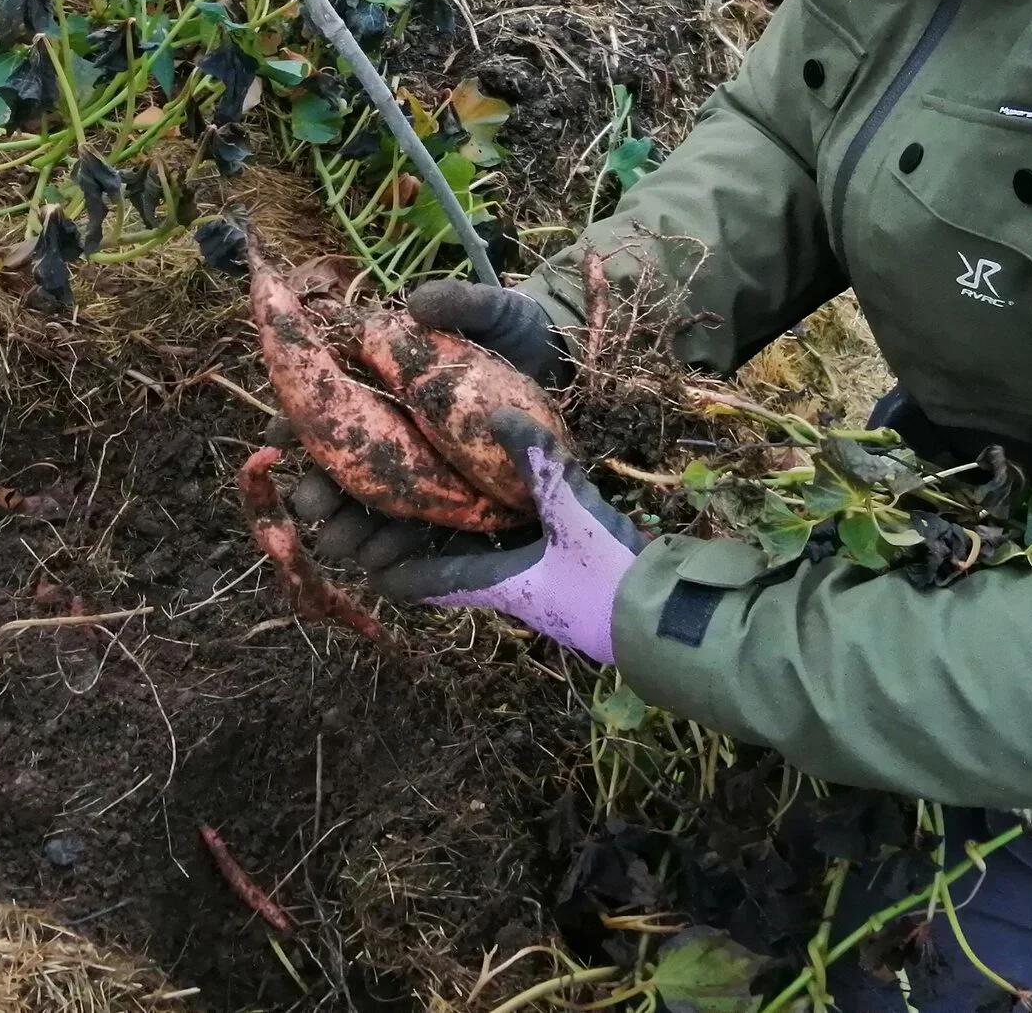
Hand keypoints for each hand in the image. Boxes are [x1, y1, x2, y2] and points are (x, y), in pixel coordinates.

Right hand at [267, 281, 562, 570]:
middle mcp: (390, 427)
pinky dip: (392, 553)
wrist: (566, 372)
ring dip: (347, 527)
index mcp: (382, 377)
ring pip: (366, 507)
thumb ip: (460, 303)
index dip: (295, 419)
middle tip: (310, 502)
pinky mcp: (447, 504)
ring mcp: (416, 470)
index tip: (281, 437)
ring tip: (341, 542)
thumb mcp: (495, 311)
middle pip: (339, 462)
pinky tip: (383, 565)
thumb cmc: (516, 333)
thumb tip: (418, 302)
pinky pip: (410, 536)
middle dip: (317, 485)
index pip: (324, 399)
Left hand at [375, 410, 644, 662]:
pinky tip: (507, 500)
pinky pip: (517, 552)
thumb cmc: (612, 575)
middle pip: (448, 567)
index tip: (362, 548)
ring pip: (483, 559)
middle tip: (397, 502)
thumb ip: (538, 463)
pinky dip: (501, 529)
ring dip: (462, 533)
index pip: (426, 582)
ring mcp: (539, 589)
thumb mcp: (574, 512)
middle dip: (423, 540)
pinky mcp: (567, 579)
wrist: (669, 617)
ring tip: (442, 491)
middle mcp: (510, 591)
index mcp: (497, 585)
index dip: (392, 567)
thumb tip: (495, 414)